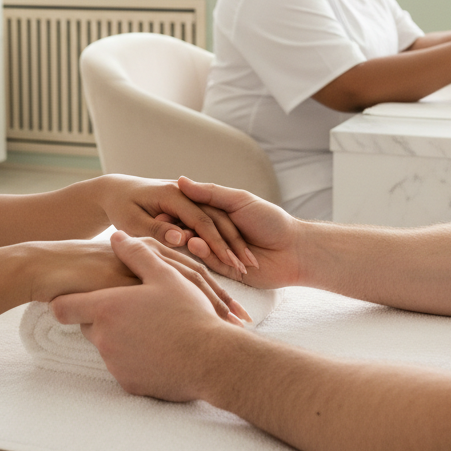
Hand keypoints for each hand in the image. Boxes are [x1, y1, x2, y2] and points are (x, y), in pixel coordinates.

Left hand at [51, 231, 241, 399]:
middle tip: (132, 307)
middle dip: (103, 316)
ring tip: (152, 327)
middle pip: (87, 325)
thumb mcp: (165, 274)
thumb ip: (136, 253)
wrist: (212, 361)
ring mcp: (115, 364)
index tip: (77, 295)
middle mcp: (104, 339)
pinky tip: (159, 348)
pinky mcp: (129, 384)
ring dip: (120, 336)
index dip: (67, 300)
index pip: (63, 308)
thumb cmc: (188, 312)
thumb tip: (116, 236)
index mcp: (107, 309)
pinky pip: (123, 366)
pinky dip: (134, 357)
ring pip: (107, 345)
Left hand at [96, 174, 254, 276]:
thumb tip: (181, 237)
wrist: (115, 189)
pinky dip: (225, 236)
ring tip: (249, 264)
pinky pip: (211, 219)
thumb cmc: (120, 207)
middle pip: (216, 219)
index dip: (218, 242)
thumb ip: (156, 229)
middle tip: (250, 267)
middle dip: (234, 243)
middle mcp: (183, 192)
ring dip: (235, 240)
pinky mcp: (188, 203)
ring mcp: (188, 196)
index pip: (201, 220)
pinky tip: (235, 255)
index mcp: (171, 194)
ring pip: (218, 218)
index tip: (231, 263)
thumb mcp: (132, 221)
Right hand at [172, 177, 302, 288]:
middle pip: (188, 228)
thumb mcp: (238, 200)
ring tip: (183, 235)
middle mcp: (214, 231)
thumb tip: (181, 180)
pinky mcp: (222, 270)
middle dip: (176, 226)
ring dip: (188, 239)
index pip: (189, 209)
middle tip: (162, 223)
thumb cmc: (270, 220)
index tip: (157, 207)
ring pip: (195, 245)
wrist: (293, 250)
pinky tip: (197, 245)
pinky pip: (206, 261)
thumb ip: (209, 193)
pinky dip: (201, 252)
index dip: (174, 209)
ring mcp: (218, 251)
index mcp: (216, 212)